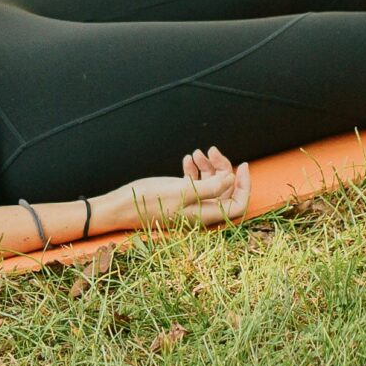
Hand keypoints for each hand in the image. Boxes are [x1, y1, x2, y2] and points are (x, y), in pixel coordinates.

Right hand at [117, 147, 250, 229]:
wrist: (121, 205)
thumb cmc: (150, 200)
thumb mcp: (182, 191)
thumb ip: (210, 187)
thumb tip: (232, 178)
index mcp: (205, 214)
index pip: (237, 204)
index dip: (244, 185)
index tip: (241, 165)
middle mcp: (201, 211)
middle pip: (225, 190)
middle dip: (222, 169)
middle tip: (212, 151)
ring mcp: (190, 204)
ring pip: (210, 184)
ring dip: (207, 166)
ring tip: (197, 152)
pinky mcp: (180, 196)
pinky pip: (196, 183)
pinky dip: (195, 170)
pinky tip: (187, 159)